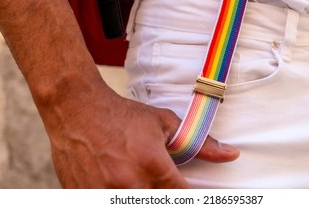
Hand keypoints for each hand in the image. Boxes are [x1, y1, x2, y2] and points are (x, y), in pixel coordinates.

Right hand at [41, 82, 238, 188]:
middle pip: (159, 204)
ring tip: (134, 174)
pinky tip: (116, 179)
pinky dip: (117, 195)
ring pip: (134, 205)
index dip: (193, 198)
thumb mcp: (163, 123)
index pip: (183, 197)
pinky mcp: (84, 196)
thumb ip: (200, 143)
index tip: (195, 194)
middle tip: (156, 178)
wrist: (77, 109)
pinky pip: (107, 203)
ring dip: (141, 193)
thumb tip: (231, 154)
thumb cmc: (121, 115)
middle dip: (164, 195)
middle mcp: (130, 184)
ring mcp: (104, 193)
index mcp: (153, 165)